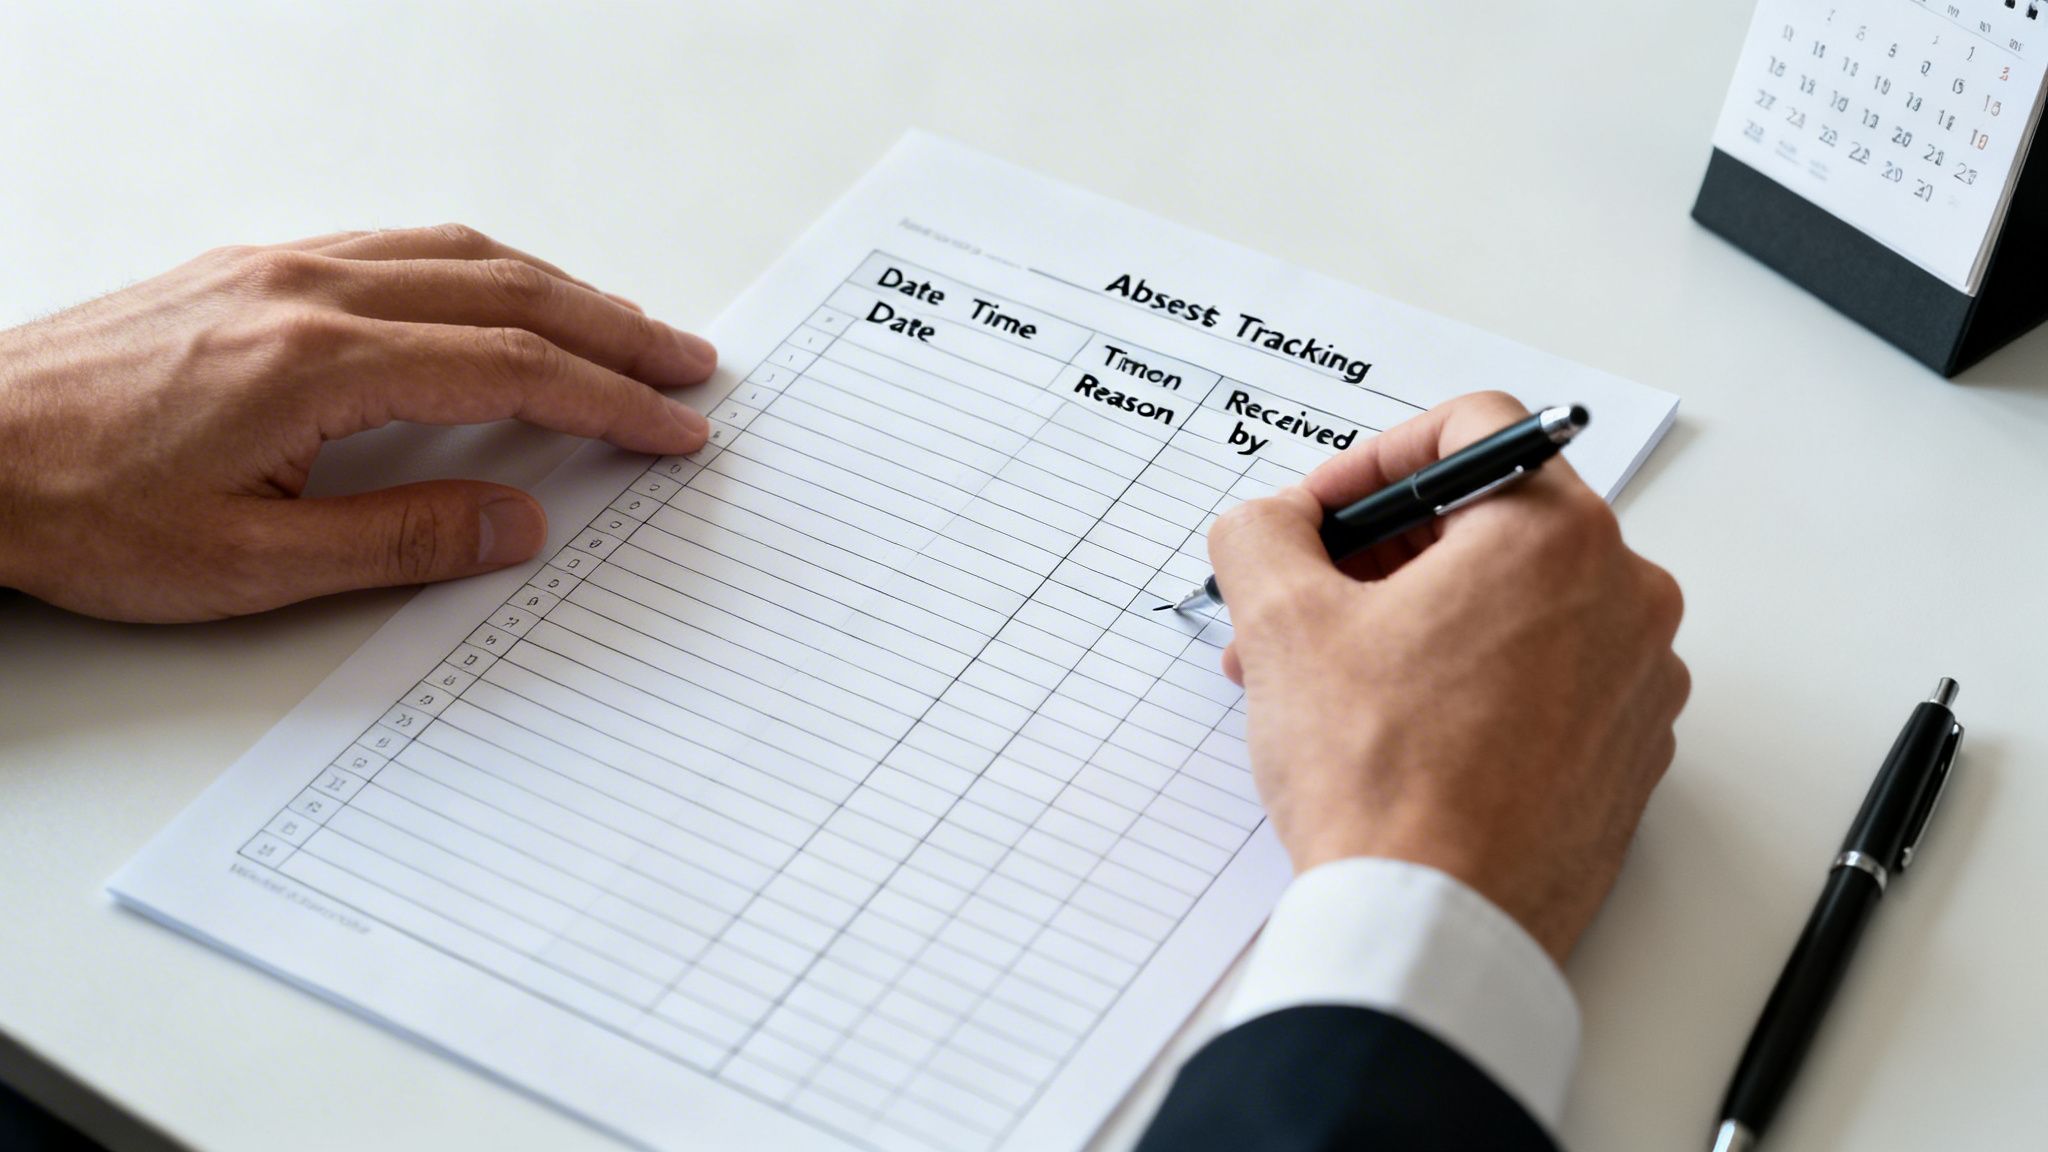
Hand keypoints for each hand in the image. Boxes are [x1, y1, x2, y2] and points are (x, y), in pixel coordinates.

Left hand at [0, 225, 715, 621]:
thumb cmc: (80, 511)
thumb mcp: (249, 565)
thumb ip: (401, 540)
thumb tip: (520, 523)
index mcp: (318, 362)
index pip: (511, 369)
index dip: (609, 400)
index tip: (673, 426)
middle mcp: (308, 291)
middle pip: (506, 292)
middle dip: (613, 329)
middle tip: (688, 363)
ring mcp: (277, 269)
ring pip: (457, 253)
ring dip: (557, 288)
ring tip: (621, 328)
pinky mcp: (249, 271)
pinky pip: (397, 245)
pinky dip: (480, 266)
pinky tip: (499, 293)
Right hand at [1210, 391, 1687, 963]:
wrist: (1436, 925)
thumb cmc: (1381, 777)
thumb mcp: (1282, 624)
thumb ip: (1262, 534)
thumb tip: (1267, 524)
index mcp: (1556, 536)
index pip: (1472, 428)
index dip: (1371, 459)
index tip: (1320, 515)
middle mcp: (1623, 596)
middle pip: (1488, 523)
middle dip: (1375, 556)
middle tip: (1299, 602)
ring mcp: (1637, 681)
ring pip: (1511, 607)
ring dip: (1410, 622)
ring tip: (1322, 681)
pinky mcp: (1626, 755)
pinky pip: (1543, 679)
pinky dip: (1467, 682)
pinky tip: (1390, 730)